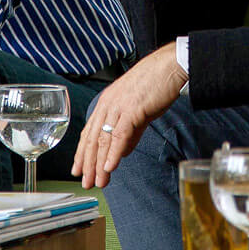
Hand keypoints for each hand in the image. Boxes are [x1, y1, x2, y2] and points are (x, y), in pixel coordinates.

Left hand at [71, 43, 188, 188]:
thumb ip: (130, 131)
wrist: (169, 67)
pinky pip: (119, 135)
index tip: (79, 169)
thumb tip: (123, 151)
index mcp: (107, 102)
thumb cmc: (156, 84)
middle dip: (88, 163)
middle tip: (85, 182)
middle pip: (93, 138)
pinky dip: (113, 153)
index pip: (90, 131)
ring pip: (104, 139)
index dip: (83, 152)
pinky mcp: (131, 109)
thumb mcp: (138, 110)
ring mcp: (118, 106)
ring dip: (99, 163)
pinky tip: (110, 167)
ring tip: (97, 182)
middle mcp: (108, 104)